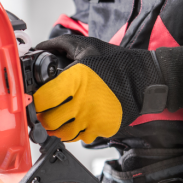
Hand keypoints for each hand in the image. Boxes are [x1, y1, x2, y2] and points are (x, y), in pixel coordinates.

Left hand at [32, 35, 182, 142]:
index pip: (43, 100)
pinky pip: (80, 138)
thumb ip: (61, 44)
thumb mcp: (88, 46)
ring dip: (57, 128)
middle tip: (45, 112)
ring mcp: (93, 118)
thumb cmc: (117, 62)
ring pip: (63, 134)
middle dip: (43, 117)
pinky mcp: (103, 129)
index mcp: (75, 80)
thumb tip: (40, 47)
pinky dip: (75, 133)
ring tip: (58, 119)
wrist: (146, 78)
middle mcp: (82, 102)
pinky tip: (77, 122)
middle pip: (50, 121)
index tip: (37, 99)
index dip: (36, 101)